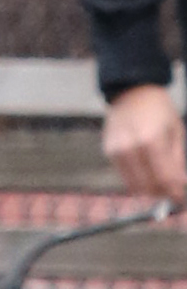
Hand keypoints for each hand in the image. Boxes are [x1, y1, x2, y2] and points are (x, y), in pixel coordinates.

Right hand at [102, 83, 186, 202]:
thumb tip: (179, 185)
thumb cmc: (159, 110)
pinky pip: (125, 175)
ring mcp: (116, 150)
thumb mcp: (175, 131)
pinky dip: (137, 179)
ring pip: (134, 185)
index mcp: (150, 140)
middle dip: (163, 193)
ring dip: (149, 189)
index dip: (175, 191)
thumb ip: (177, 160)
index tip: (180, 197)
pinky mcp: (109, 151)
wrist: (132, 91)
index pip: (164, 178)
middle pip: (148, 185)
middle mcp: (130, 147)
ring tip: (161, 184)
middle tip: (173, 193)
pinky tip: (147, 171)